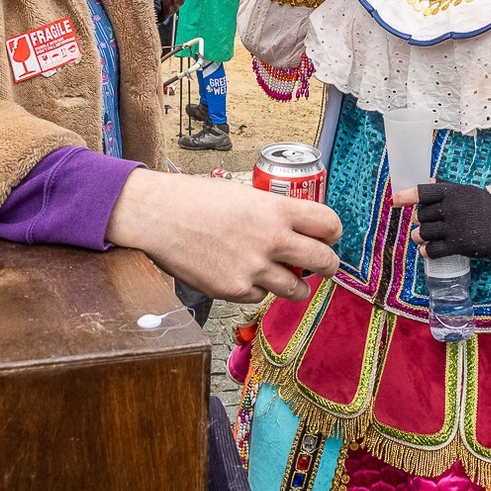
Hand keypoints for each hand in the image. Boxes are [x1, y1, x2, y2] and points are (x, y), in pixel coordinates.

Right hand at [108, 169, 338, 303]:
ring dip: (295, 284)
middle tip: (323, 266)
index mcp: (277, 210)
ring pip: (298, 289)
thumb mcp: (244, 194)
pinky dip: (256, 289)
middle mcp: (272, 240)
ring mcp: (255, 269)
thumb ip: (273, 214)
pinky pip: (260, 296)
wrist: (158, 216)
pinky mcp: (235, 290)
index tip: (329, 237)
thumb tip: (296, 231)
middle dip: (328, 266)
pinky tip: (239, 274)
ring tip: (283, 276)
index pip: (329, 224)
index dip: (333, 233)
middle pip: (326, 262)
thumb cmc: (196, 200)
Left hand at [392, 183, 490, 259]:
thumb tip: (428, 180)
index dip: (405, 196)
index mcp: (451, 192)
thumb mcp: (467, 191)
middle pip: (421, 216)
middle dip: (420, 220)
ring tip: (421, 237)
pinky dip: (426, 251)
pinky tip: (426, 250)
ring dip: (419, 236)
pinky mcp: (458, 245)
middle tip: (424, 223)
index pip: (422, 192)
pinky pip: (433, 250)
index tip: (394, 201)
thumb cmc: (486, 206)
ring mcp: (453, 227)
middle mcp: (450, 208)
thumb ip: (446, 187)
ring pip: (423, 233)